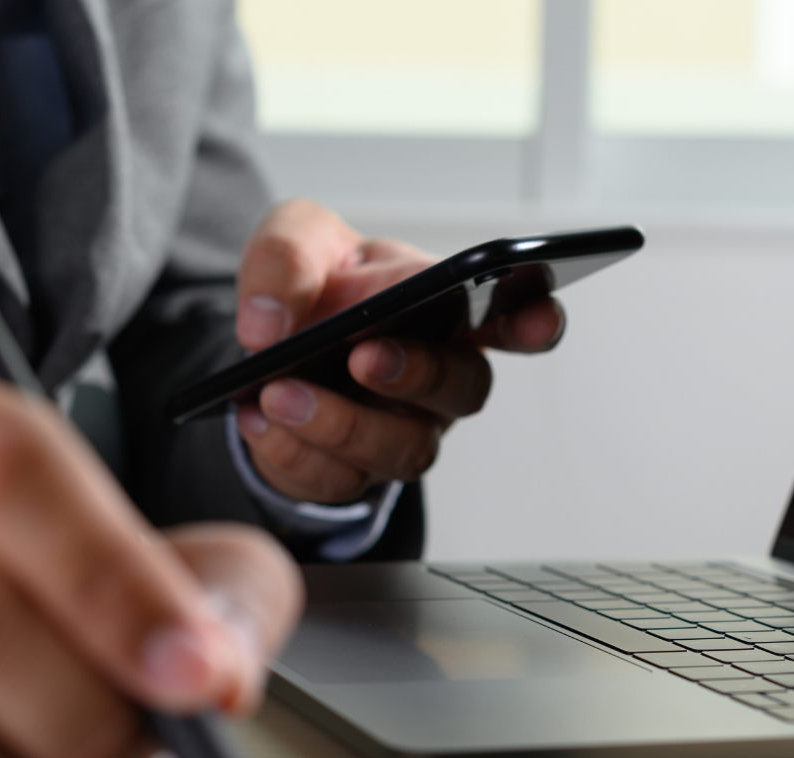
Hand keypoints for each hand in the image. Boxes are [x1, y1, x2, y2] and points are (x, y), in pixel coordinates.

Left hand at [232, 200, 565, 504]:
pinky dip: (293, 454)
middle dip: (417, 376)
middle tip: (362, 357)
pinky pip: (339, 482)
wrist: (266, 343)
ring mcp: (404, 432)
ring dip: (341, 424)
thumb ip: (286, 257)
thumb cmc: (314, 283)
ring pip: (404, 451)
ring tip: (279, 393)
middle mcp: (440, 379)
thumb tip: (268, 322)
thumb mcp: (294, 238)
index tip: (536, 318)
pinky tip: (256, 419)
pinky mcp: (354, 473)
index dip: (537, 322)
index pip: (514, 317)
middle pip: (464, 391)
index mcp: (449, 310)